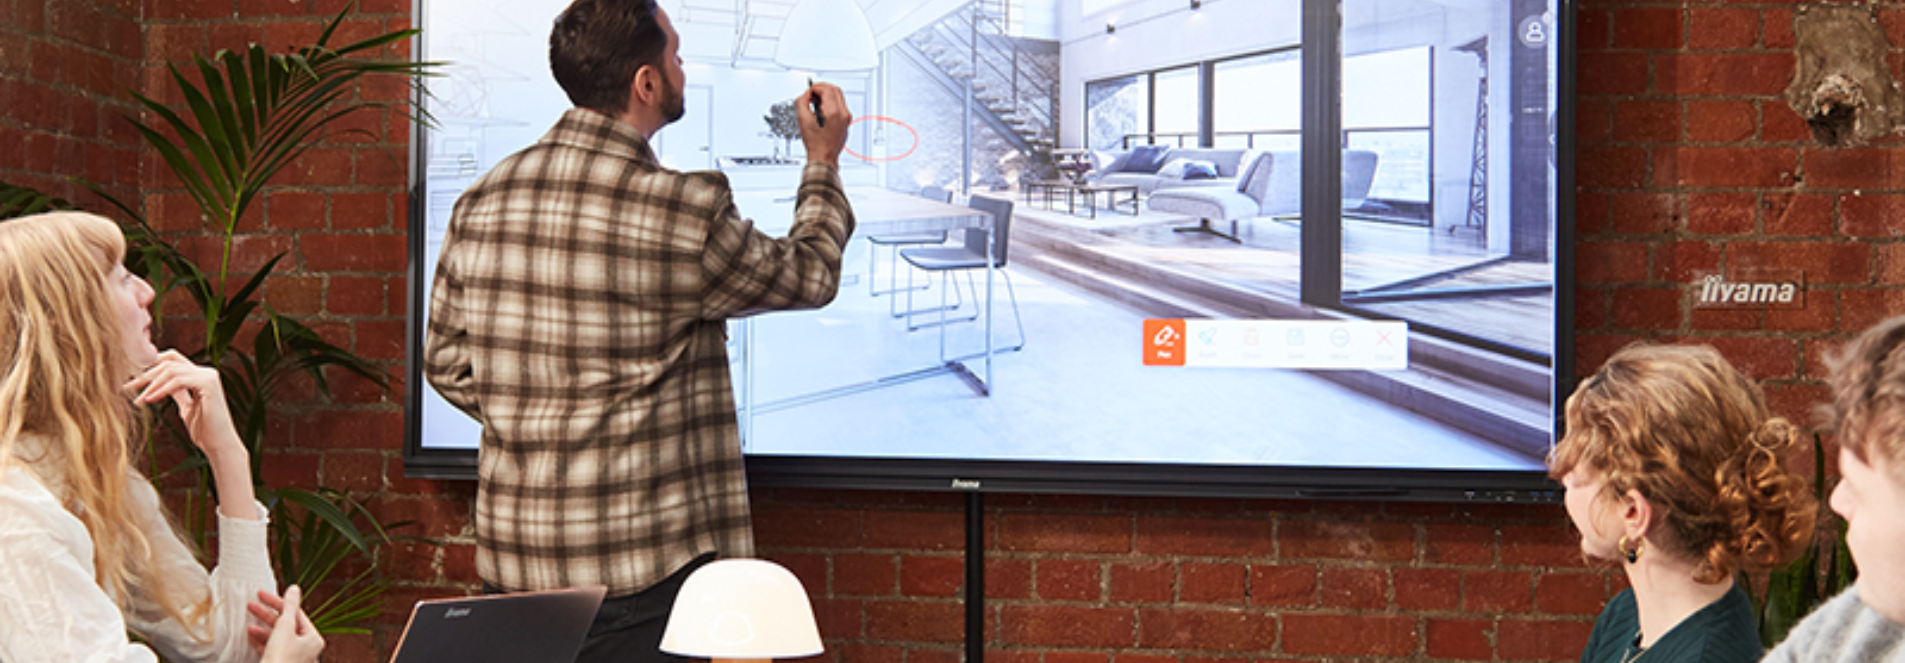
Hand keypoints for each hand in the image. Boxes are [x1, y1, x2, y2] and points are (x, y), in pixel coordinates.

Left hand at [125, 350, 241, 461]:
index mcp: (201, 376)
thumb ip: (177, 395)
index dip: (152, 364)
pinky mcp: (208, 385)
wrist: (220, 445)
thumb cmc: (204, 431)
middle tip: (127, 387)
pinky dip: (161, 389)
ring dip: (150, 384)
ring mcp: (208, 377)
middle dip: (145, 374)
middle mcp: (206, 372)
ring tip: (139, 399)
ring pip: (171, 369)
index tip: (133, 377)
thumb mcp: (186, 408)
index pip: (173, 359)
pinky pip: (178, 381)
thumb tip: (159, 388)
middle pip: (169, 361)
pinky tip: (150, 400)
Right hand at [248, 586, 324, 662]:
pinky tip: (250, 636)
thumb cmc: (281, 659)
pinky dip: (261, 642)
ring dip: (263, 629)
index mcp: (313, 639)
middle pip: (286, 625)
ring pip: (277, 638)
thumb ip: (288, 607)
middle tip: (251, 605)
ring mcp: (293, 658)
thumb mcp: (284, 628)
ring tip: (248, 623)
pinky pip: (271, 649)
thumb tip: (294, 589)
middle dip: (267, 615)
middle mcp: (306, 649)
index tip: (261, 594)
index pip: (296, 614)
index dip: (278, 602)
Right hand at [797, 82, 850, 166]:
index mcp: (834, 112)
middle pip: (835, 90)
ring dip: (826, 95)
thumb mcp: (803, 120)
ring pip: (839, 97)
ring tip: (815, 101)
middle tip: (812, 93)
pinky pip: (840, 106)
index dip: (815, 88)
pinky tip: (821, 109)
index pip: (827, 89)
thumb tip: (805, 95)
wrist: (824, 157)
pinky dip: (831, 103)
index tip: (808, 92)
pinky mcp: (846, 122)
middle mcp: (843, 114)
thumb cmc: (815, 143)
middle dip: (822, 88)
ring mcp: (846, 118)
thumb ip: (802, 102)